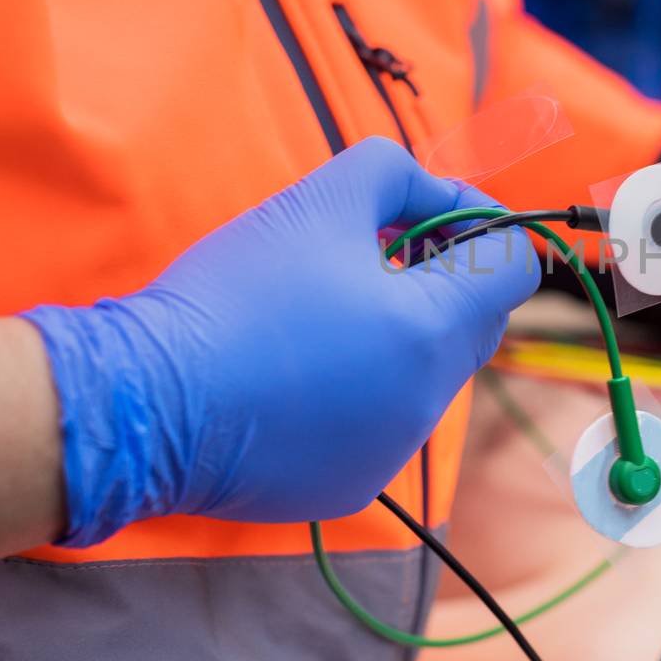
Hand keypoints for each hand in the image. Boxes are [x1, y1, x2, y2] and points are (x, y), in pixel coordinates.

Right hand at [24, 138, 538, 544]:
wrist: (146, 400)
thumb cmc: (234, 293)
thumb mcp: (321, 197)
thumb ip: (400, 175)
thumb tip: (442, 196)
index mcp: (431, 330)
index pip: (514, 270)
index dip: (485, 228)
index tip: (434, 217)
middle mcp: (427, 402)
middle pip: (476, 325)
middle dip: (445, 281)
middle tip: (378, 253)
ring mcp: (392, 451)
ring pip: (429, 377)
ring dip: (401, 336)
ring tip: (327, 311)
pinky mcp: (353, 485)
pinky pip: (384, 423)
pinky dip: (363, 390)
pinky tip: (299, 370)